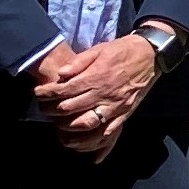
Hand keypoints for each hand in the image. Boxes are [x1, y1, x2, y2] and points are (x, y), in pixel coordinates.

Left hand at [33, 34, 155, 157]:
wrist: (150, 55)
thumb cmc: (121, 51)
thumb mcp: (99, 49)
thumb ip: (79, 62)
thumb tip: (61, 74)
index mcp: (96, 76)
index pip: (65, 90)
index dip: (47, 92)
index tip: (38, 93)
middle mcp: (104, 93)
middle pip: (72, 107)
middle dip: (53, 110)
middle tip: (44, 109)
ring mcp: (115, 105)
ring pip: (88, 122)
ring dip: (70, 126)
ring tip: (60, 125)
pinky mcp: (125, 111)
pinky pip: (110, 129)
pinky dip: (97, 137)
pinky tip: (85, 139)